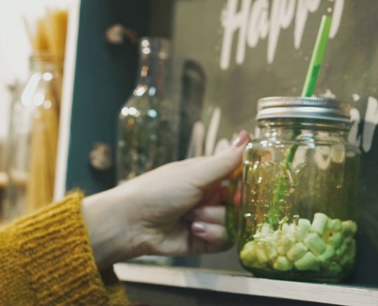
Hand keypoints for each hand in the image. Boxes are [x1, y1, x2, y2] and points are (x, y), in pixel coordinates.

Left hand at [83, 130, 248, 269]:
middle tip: (216, 202)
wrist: (131, 223)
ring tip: (192, 217)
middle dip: (229, 204)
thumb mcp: (195, 173)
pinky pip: (224, 241)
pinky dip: (212, 235)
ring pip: (233, 222)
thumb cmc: (157, 191)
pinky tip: (194, 230)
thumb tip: (247, 137)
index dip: (246, 183)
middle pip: (240, 202)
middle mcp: (209, 196)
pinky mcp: (203, 241)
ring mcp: (207, 218)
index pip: (239, 177)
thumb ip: (225, 161)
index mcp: (207, 175)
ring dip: (214, 219)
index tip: (245, 186)